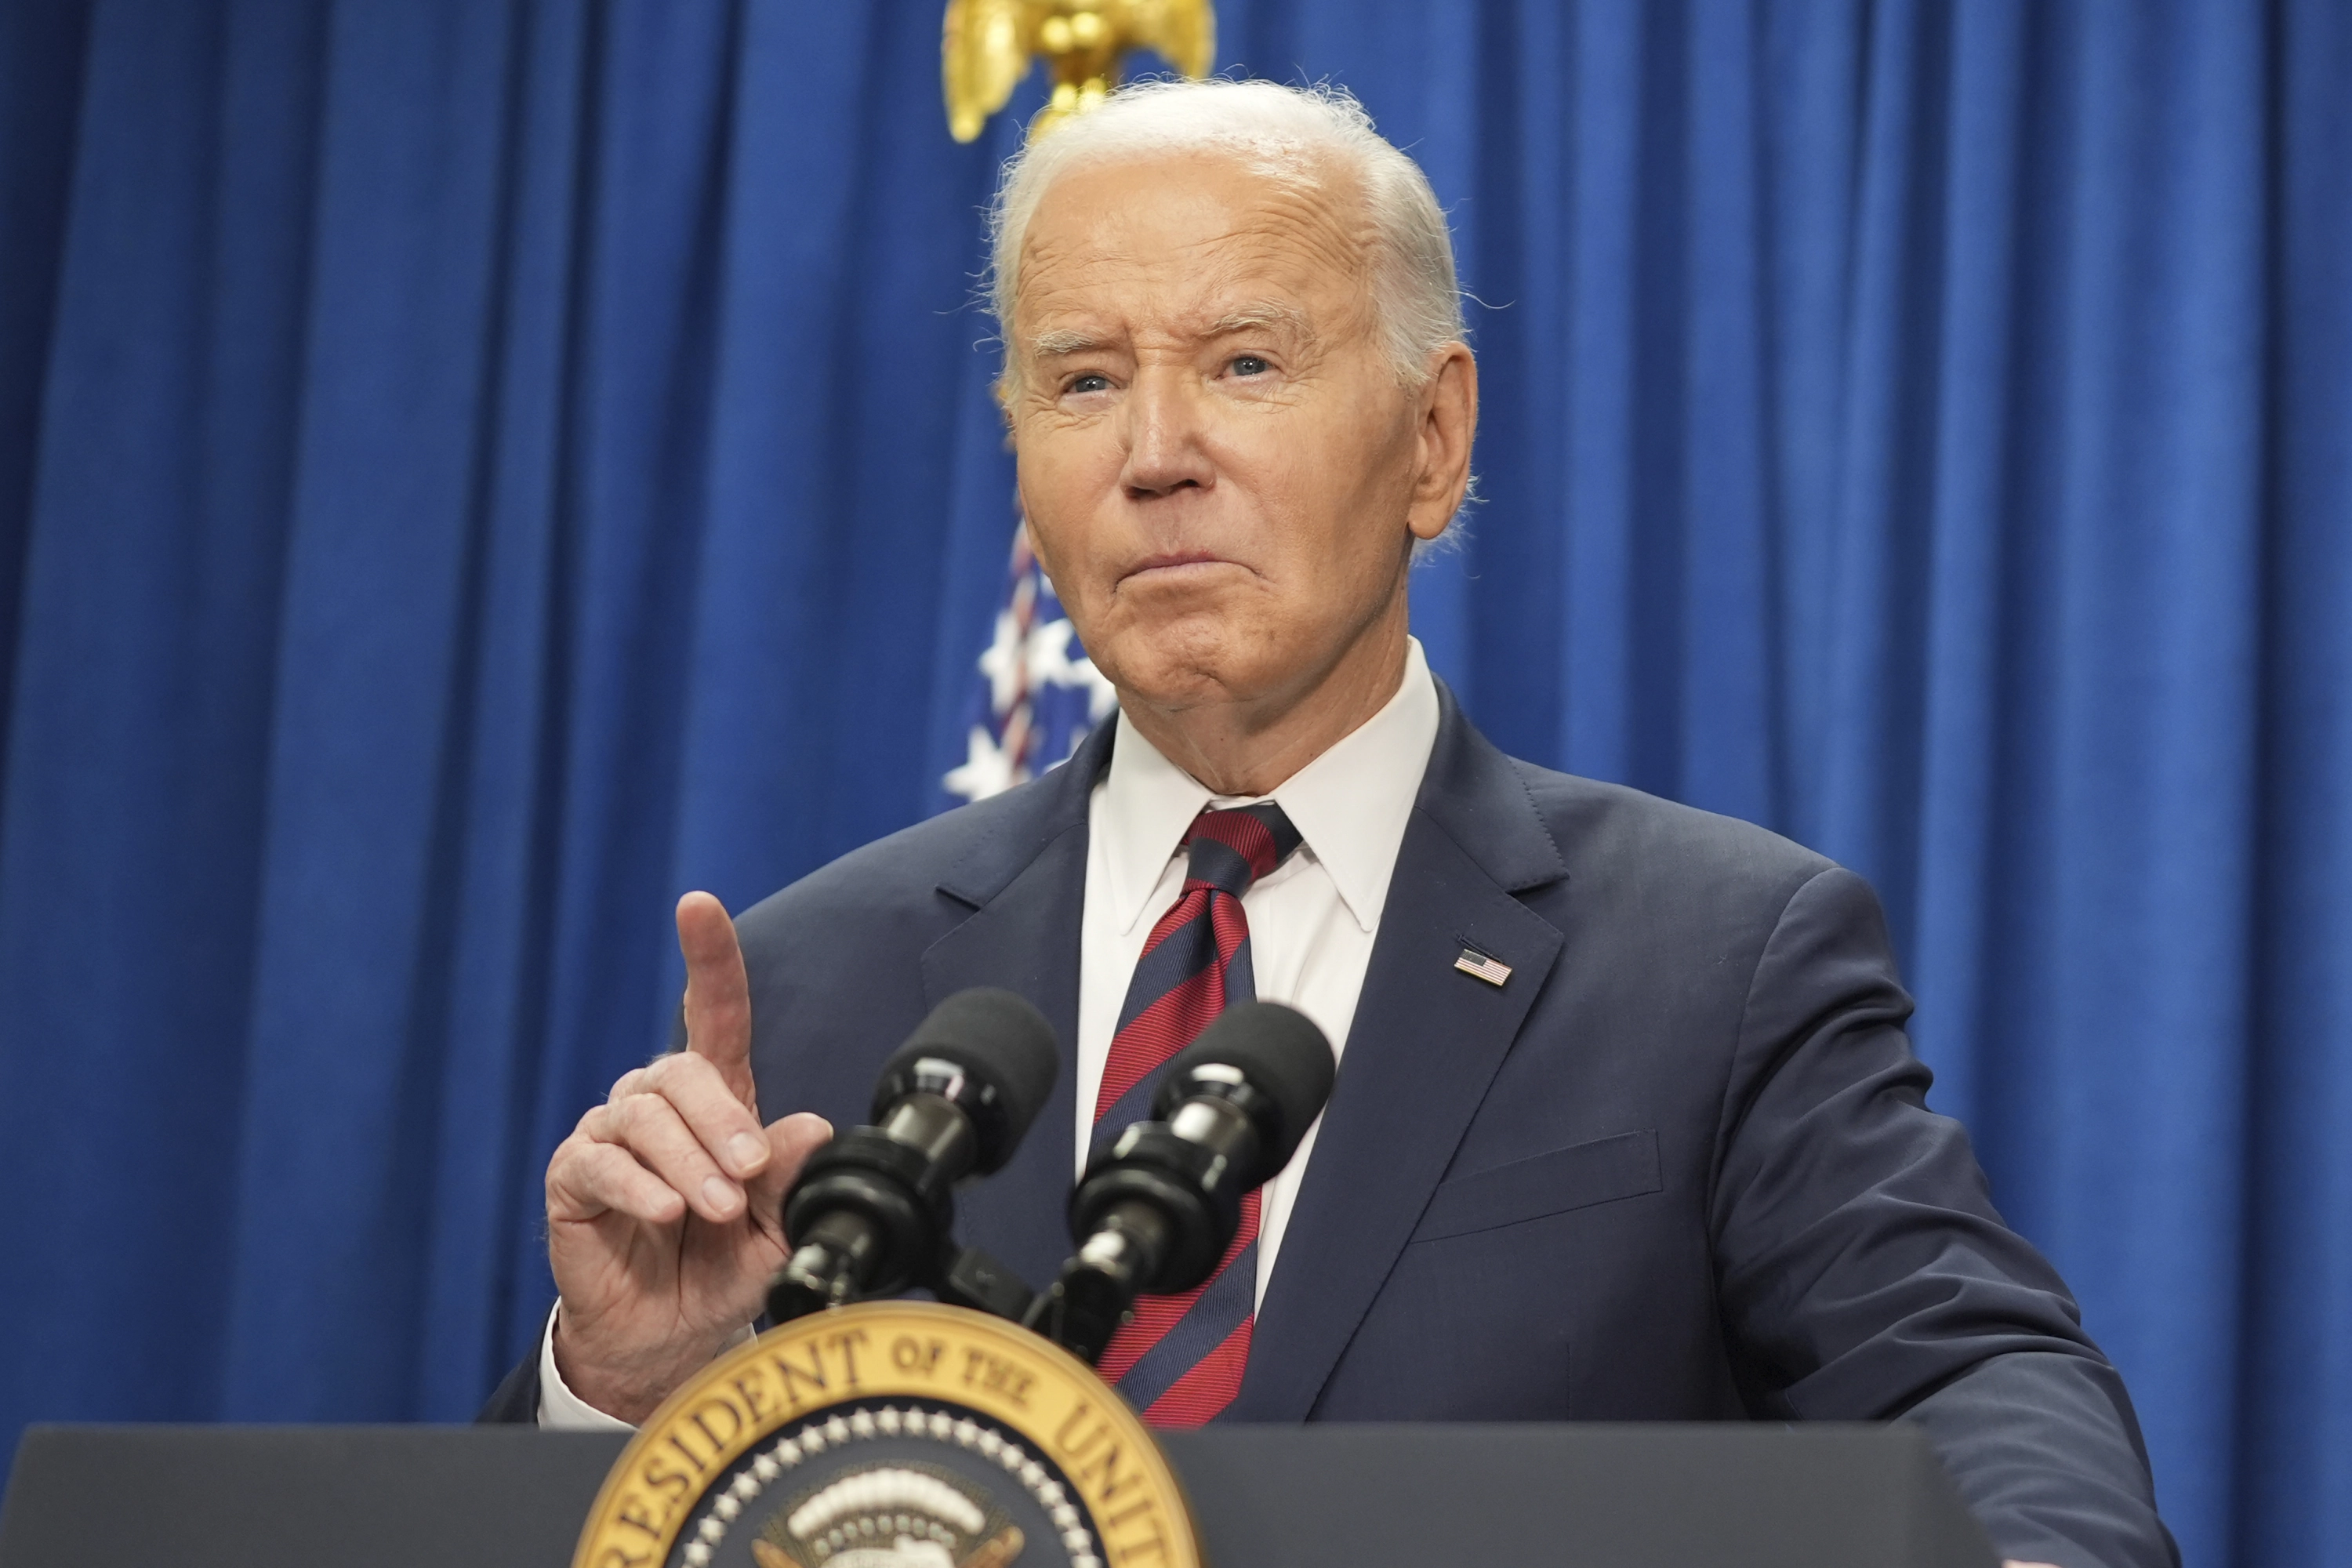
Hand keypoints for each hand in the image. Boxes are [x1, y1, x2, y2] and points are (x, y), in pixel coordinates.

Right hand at [544, 892, 831, 1422]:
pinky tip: (665, 1212)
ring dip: (687, 1160)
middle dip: (721, 1120)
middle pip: (682, 1071)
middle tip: (747, 1176)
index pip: (711, 1014)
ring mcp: (611, 1138)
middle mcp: (660, 1106)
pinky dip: (639, 1185)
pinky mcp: (572, 1178)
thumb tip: (809, 1128)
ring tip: (715, 1210)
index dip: (708, 958)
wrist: (670, 1336)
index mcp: (716, 1101)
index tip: (698, 905)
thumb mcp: (776, 1227)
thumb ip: (789, 1179)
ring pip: (644, 1115)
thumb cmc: (724, 1269)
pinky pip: (600, 1162)